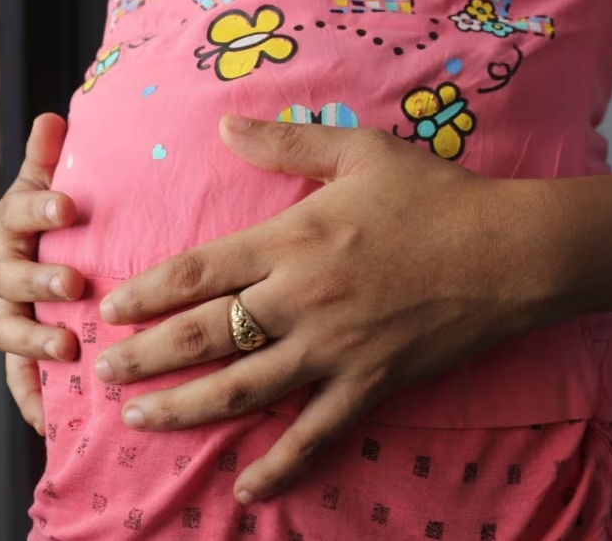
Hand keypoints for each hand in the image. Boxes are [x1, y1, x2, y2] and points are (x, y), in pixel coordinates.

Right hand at [0, 114, 86, 434]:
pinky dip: (32, 400)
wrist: (54, 261)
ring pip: (9, 330)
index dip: (39, 208)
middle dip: (39, 279)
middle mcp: (5, 272)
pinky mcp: (23, 354)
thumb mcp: (57, 186)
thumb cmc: (64, 223)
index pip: (19, 213)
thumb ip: (52, 161)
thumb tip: (53, 117)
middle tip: (73, 282)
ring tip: (67, 349)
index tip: (68, 205)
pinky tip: (51, 420)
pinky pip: (20, 380)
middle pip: (10, 277)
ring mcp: (12, 314)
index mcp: (15, 227)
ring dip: (34, 340)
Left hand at [94, 116, 539, 503]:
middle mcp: (301, 299)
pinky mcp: (370, 383)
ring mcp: (334, 348)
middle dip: (144, 355)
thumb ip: (286, 141)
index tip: (111, 307)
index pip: (198, 271)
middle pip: (204, 334)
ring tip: (140, 418)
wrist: (509, 251)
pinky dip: (280, 464)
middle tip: (102, 370)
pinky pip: (315, 432)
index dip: (146, 292)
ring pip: (242, 387)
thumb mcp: (360, 152)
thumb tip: (223, 123)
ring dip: (185, 406)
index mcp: (292, 239)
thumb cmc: (436, 197)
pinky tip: (246, 487)